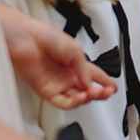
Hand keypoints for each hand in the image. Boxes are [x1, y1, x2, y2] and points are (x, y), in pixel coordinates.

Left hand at [0, 3, 116, 108]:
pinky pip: (62, 102)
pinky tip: (81, 97)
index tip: (113, 88)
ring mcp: (57, 84)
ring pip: (77, 98)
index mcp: (76, 62)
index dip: (105, 82)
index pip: (95, 75)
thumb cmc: (46, 37)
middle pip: (87, 90)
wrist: (26, 39)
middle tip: (107, 92)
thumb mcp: (75, 50)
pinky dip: (74, 102)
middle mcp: (67, 75)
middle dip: (100, 92)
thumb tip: (90, 86)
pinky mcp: (46, 91)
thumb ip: (84, 70)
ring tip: (94, 93)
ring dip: (88, 98)